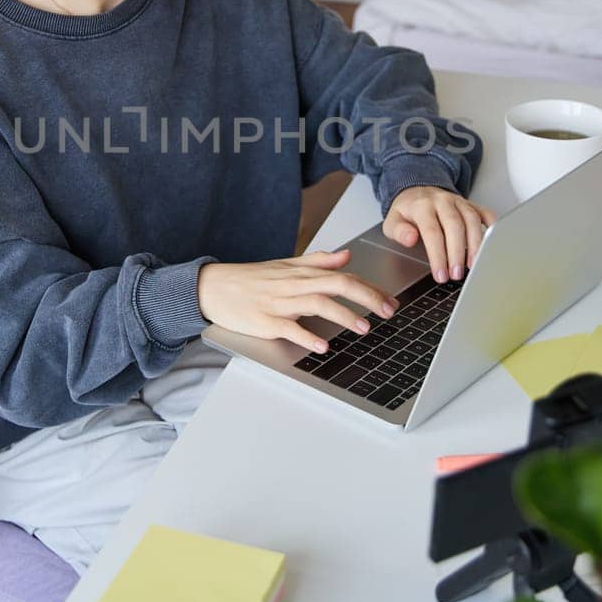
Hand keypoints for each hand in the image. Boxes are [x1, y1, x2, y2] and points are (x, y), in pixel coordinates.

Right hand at [197, 250, 398, 353]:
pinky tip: (322, 346)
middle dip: (366, 297)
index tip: (389, 300)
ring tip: (363, 329)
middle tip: (387, 311)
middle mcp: (293, 284)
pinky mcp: (264, 321)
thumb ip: (316, 261)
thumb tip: (345, 256)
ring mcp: (279, 303)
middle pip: (336, 285)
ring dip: (343, 315)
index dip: (368, 286)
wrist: (212, 287)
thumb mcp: (284, 265)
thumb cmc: (249, 279)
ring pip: (317, 303)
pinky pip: (289, 328)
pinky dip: (307, 336)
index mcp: (300, 272)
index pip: (342, 275)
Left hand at [383, 185, 497, 283]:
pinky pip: (486, 213)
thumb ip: (398, 231)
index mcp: (422, 206)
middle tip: (456, 275)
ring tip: (474, 266)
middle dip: (457, 253)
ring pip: (472, 220)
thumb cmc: (407, 212)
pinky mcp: (471, 205)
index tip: (440, 274)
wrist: (417, 191)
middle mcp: (442, 201)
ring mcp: (459, 202)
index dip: (437, 255)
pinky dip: (493, 227)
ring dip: (475, 245)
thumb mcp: (392, 221)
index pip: (432, 231)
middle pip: (454, 226)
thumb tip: (410, 238)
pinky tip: (493, 244)